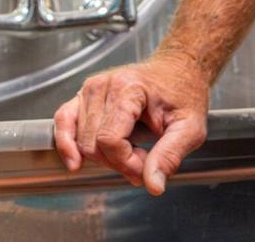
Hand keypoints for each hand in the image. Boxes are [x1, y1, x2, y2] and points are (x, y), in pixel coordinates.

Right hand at [53, 50, 210, 194]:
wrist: (177, 69)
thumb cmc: (183, 93)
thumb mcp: (190, 127)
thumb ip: (170, 155)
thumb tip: (152, 184)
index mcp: (128, 89)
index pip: (110, 140)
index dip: (127, 162)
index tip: (146, 165)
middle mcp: (103, 86)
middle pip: (94, 144)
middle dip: (118, 162)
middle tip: (143, 159)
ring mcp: (90, 89)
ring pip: (82, 141)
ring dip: (104, 157)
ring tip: (130, 151)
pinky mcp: (84, 95)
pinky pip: (64, 120)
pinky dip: (66, 142)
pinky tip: (75, 161)